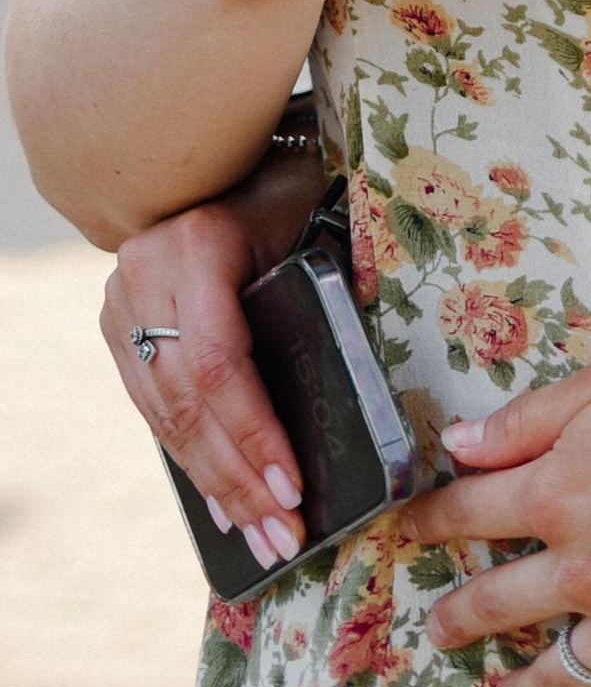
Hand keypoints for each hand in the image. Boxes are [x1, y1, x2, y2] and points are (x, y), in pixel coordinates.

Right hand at [101, 152, 326, 563]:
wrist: (228, 149)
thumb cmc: (291, 180)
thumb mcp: (314, 212)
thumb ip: (332, 281)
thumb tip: (375, 375)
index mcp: (196, 245)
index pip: (219, 363)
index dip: (254, 431)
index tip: (293, 486)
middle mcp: (145, 277)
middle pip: (189, 404)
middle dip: (238, 479)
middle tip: (283, 536)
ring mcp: (122, 304)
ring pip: (166, 417)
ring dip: (216, 485)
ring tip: (262, 538)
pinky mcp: (119, 327)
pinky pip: (155, 409)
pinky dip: (193, 458)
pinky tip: (224, 502)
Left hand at [410, 342, 590, 686]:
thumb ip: (529, 417)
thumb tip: (459, 443)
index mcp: (555, 493)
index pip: (468, 512)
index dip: (431, 520)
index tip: (411, 528)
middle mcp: (581, 567)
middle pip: (496, 603)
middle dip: (457, 617)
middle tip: (438, 628)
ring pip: (557, 672)